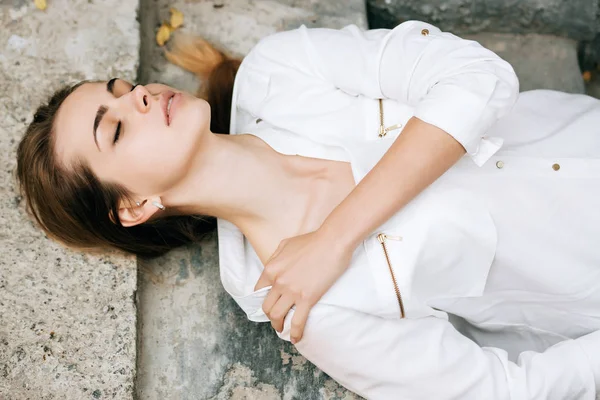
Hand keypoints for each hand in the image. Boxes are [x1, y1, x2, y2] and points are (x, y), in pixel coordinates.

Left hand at [254, 228, 353, 343]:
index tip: (269, 306)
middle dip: (270, 316)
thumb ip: (276, 257)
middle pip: (267, 307)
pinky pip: (297, 321)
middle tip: (277, 319)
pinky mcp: (307, 298)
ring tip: (283, 329)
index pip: (259, 291)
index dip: (263, 301)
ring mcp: (292, 291)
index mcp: (271, 269)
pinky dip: (295, 333)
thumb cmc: (312, 241)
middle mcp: (278, 281)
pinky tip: (296, 338)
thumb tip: (273, 266)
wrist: (332, 242)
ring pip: (277, 316)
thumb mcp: (286, 244)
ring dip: (279, 325)